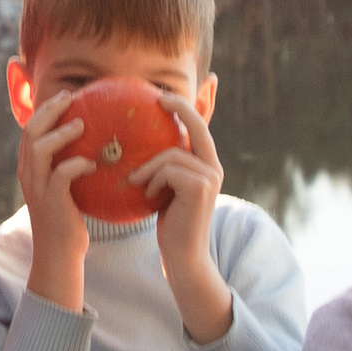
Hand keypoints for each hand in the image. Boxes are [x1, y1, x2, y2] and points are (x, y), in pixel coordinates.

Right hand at [17, 83, 92, 315]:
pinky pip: (60, 175)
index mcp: (29, 168)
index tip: (66, 97)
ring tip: (81, 125)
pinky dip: (75, 164)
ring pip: (39, 149)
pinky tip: (92, 163)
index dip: (45, 109)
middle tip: (71, 97)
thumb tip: (98, 144)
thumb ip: (70, 165)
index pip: (30, 130)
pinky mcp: (51, 202)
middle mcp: (28, 174)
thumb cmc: (68, 219)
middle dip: (49, 110)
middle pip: (30, 132)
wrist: (59, 253)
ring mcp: (37, 188)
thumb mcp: (66, 187)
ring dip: (60, 134)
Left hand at [131, 96, 232, 344]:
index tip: (165, 95)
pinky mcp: (200, 187)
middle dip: (180, 108)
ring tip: (137, 183)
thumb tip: (139, 147)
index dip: (188, 107)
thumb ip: (165, 168)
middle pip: (197, 126)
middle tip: (159, 98)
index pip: (201, 127)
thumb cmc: (169, 223)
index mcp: (207, 165)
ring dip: (148, 168)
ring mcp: (210, 176)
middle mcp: (214, 167)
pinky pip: (167, 169)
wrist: (182, 255)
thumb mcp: (166, 189)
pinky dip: (152, 181)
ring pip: (171, 154)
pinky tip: (149, 196)